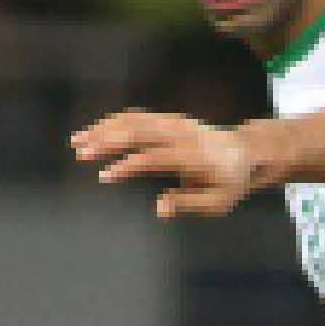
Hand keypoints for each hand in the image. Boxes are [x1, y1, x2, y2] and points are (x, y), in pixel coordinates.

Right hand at [72, 111, 260, 219]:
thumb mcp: (217, 202)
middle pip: (138, 132)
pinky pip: (139, 117)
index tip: (104, 175)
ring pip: (134, 120)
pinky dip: (115, 122)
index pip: (153, 158)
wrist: (247, 152)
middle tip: (80, 152)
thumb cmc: (230, 183)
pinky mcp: (170, 120)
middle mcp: (181, 134)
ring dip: (104, 128)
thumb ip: (187, 204)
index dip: (127, 165)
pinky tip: (95, 131)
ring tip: (77, 141)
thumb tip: (159, 209)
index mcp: (192, 156)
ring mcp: (175, 123)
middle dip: (107, 140)